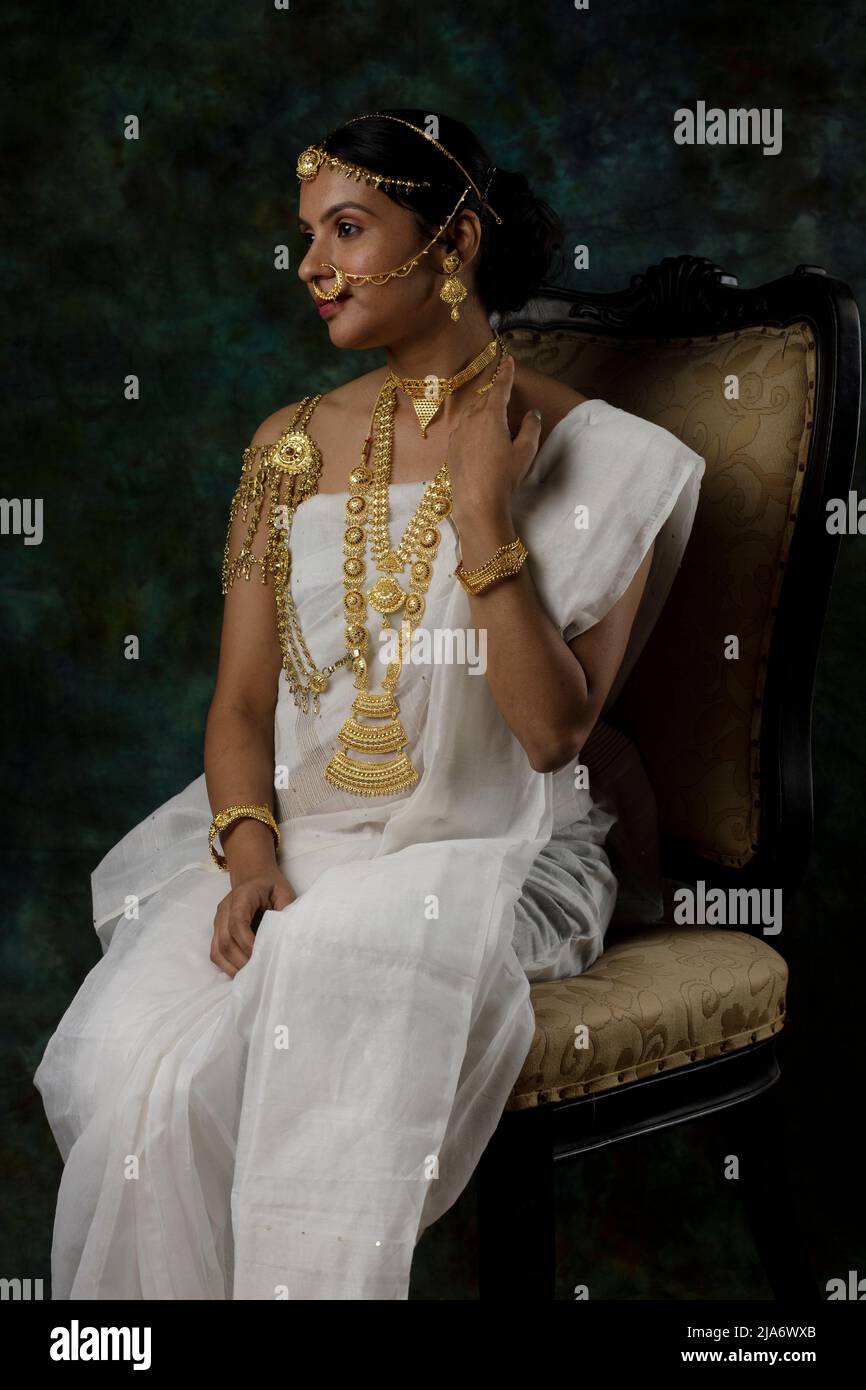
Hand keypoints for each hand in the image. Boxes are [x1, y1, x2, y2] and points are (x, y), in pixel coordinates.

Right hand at [210, 869, 296, 977]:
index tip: (263, 956)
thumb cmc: (270, 886)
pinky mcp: (217, 931)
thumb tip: (287, 936)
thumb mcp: (284, 893)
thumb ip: (286, 910)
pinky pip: (215, 953)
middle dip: (242, 961)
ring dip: (233, 967)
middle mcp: (224, 910)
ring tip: (252, 978)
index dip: (248, 943)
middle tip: (260, 973)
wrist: (253, 877)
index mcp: (241, 897)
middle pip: (225, 941)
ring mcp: (218, 921)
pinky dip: (227, 966)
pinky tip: (242, 973)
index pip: (238, 924)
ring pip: (217, 951)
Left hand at [446, 353, 541, 529]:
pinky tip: (477, 431)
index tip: (509, 360)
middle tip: (503, 386)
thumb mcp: (525, 451)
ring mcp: (458, 434)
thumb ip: (531, 427)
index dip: (506, 373)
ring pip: (471, 411)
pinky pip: (463, 427)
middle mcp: (471, 419)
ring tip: (491, 408)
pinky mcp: (451, 448)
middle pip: (484, 398)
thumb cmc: (504, 476)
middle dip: (495, 391)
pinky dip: (472, 422)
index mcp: (490, 415)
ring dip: (482, 406)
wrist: (476, 502)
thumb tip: (532, 414)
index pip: (500, 387)